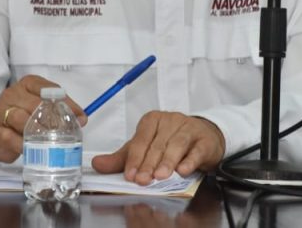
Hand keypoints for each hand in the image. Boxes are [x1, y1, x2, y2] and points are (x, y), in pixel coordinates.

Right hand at [0, 74, 85, 162]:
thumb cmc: (21, 117)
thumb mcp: (40, 109)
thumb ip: (60, 111)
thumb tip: (81, 119)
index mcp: (29, 84)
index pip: (50, 89)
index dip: (67, 104)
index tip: (79, 117)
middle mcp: (14, 93)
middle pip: (37, 104)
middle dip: (54, 120)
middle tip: (66, 133)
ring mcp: (2, 110)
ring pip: (23, 119)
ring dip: (39, 133)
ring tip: (52, 142)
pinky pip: (12, 138)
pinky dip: (25, 145)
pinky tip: (34, 150)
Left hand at [91, 111, 224, 184]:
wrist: (203, 137)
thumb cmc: (170, 141)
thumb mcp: (145, 147)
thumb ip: (122, 158)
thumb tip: (97, 164)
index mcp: (152, 120)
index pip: (141, 139)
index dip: (135, 158)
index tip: (130, 175)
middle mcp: (170, 120)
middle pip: (158, 144)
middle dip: (149, 164)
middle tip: (143, 180)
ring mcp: (188, 128)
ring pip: (177, 144)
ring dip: (168, 161)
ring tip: (161, 176)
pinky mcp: (204, 140)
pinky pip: (196, 150)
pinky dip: (189, 160)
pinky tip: (183, 170)